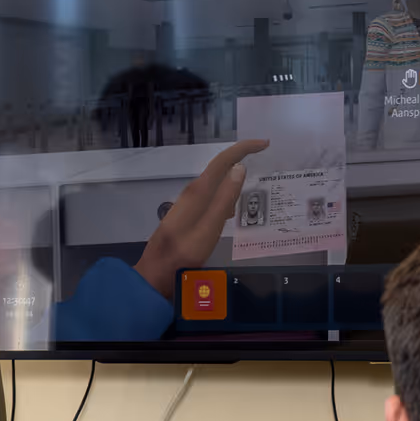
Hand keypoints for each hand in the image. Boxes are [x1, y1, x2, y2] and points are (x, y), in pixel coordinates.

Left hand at [134, 139, 269, 298]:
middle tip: (264, 158)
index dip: (244, 149)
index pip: (223, 160)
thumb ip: (224, 200)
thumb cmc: (183, 256)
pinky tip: (231, 209)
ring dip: (233, 178)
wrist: (154, 276)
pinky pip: (210, 198)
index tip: (265, 144)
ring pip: (214, 184)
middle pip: (219, 169)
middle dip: (241, 160)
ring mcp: (187, 205)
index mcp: (197, 192)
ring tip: (253, 181)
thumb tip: (240, 168)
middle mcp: (191, 194)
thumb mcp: (208, 229)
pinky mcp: (186, 217)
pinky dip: (224, 196)